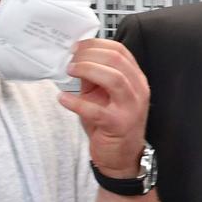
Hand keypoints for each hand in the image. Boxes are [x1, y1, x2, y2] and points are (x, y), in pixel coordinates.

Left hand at [61, 38, 149, 176]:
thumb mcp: (103, 95)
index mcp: (136, 78)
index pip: (120, 50)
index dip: (95, 44)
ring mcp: (131, 107)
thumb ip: (93, 77)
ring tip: (69, 72)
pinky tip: (63, 99)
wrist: (122, 157)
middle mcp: (138, 90)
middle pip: (116, 59)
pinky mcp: (119, 124)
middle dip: (88, 55)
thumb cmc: (111, 124)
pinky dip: (76, 102)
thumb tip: (74, 59)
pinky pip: (96, 110)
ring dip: (87, 70)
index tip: (76, 47)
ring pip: (113, 78)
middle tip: (70, 60)